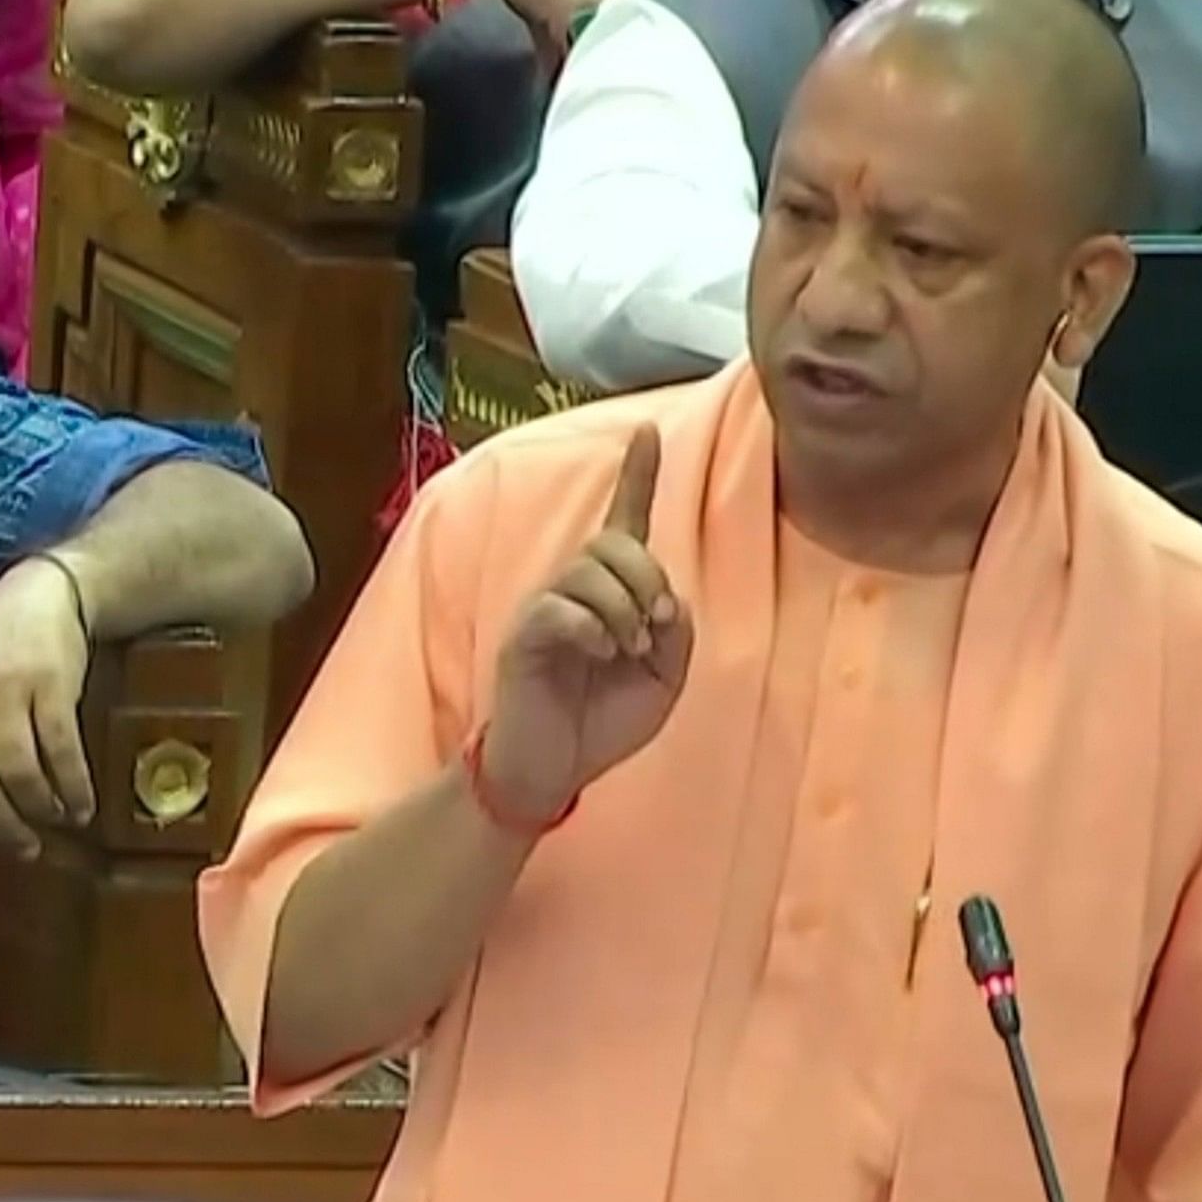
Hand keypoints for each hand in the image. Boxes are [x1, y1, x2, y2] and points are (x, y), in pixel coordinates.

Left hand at [0, 554, 95, 867]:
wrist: (39, 597)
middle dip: (2, 825)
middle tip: (24, 847)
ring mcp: (6, 687)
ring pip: (19, 770)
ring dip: (40, 808)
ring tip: (56, 820)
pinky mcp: (51, 682)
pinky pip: (62, 749)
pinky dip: (74, 785)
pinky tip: (81, 802)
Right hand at [476, 424, 688, 823]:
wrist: (552, 770)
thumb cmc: (603, 722)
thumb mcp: (665, 679)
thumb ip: (678, 633)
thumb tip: (666, 599)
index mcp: (612, 593)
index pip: (625, 520)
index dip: (638, 475)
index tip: (647, 431)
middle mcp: (574, 589)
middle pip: (613, 542)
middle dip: (648, 578)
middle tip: (657, 626)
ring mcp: (545, 608)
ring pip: (589, 570)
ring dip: (623, 608)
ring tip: (627, 650)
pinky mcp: (523, 635)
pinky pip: (559, 607)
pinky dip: (591, 628)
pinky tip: (598, 653)